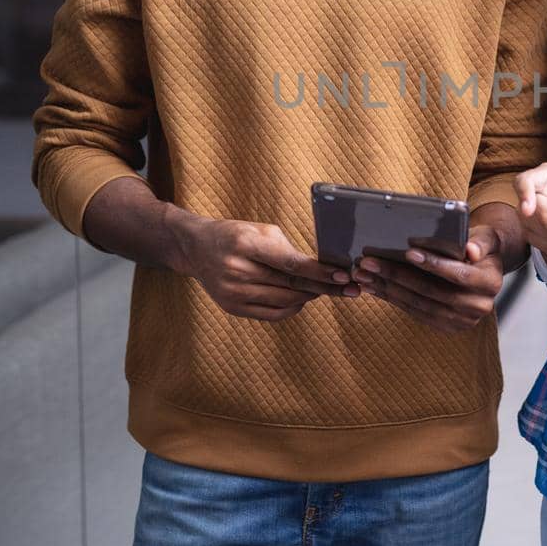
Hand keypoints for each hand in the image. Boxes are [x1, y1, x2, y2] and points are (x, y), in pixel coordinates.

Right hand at [170, 213, 360, 319]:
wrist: (196, 249)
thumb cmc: (236, 235)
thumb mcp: (261, 230)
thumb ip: (288, 250)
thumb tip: (321, 269)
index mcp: (246, 244)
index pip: (291, 263)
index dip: (320, 272)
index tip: (344, 275)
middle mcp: (237, 270)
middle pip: (291, 285)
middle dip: (324, 287)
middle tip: (350, 287)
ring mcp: (233, 293)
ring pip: (285, 302)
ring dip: (310, 297)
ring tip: (327, 290)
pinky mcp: (232, 308)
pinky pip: (272, 314)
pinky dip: (293, 307)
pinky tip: (303, 299)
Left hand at [350, 223, 504, 332]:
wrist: (483, 267)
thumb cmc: (479, 245)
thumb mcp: (486, 237)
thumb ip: (480, 241)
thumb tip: (471, 250)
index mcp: (490, 283)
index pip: (459, 275)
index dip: (434, 264)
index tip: (409, 252)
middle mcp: (479, 306)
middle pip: (433, 293)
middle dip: (399, 277)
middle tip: (370, 263)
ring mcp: (462, 320)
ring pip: (420, 305)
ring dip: (389, 289)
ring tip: (364, 274)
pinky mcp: (446, 325)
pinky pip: (415, 312)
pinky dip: (393, 299)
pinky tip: (374, 286)